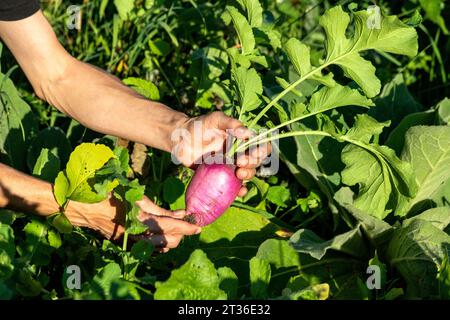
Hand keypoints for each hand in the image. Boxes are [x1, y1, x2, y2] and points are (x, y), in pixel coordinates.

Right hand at [66, 195, 200, 251]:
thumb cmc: (111, 195)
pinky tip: (162, 232)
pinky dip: (160, 241)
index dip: (187, 227)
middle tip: (187, 223)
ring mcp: (132, 241)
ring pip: (161, 245)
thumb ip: (158, 208)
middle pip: (169, 240)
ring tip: (176, 227)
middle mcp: (138, 234)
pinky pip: (150, 246)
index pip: (170, 226)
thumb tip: (179, 213)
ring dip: (172, 237)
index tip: (198, 226)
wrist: (85, 208)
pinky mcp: (127, 244)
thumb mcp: (137, 198)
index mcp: (141, 220)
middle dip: (181, 233)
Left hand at [173, 111, 270, 195]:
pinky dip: (240, 190)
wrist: (180, 140)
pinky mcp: (220, 178)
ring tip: (239, 174)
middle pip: (256, 162)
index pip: (260, 145)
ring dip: (248, 175)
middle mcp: (238, 154)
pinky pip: (234, 186)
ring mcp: (230, 167)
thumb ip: (230, 123)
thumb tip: (247, 133)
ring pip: (247, 174)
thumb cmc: (198, 126)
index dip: (263, 150)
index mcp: (241, 140)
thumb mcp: (215, 119)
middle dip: (252, 163)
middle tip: (239, 161)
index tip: (254, 152)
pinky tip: (240, 191)